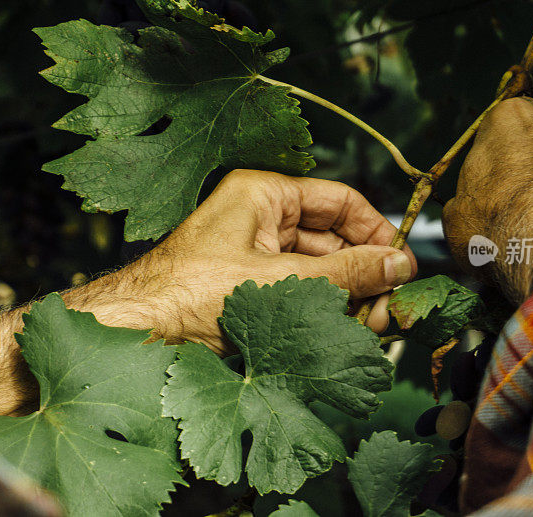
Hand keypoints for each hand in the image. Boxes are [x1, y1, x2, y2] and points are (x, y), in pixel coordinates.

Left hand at [128, 169, 416, 354]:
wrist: (132, 337)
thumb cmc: (188, 297)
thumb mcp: (281, 283)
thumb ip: (346, 274)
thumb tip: (398, 264)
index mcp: (262, 196)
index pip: (338, 201)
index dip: (374, 230)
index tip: (399, 264)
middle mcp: (260, 220)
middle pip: (331, 240)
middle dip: (362, 275)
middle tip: (386, 310)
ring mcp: (254, 255)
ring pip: (318, 271)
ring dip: (345, 298)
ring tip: (367, 328)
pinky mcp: (249, 289)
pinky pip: (299, 293)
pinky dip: (322, 312)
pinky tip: (339, 333)